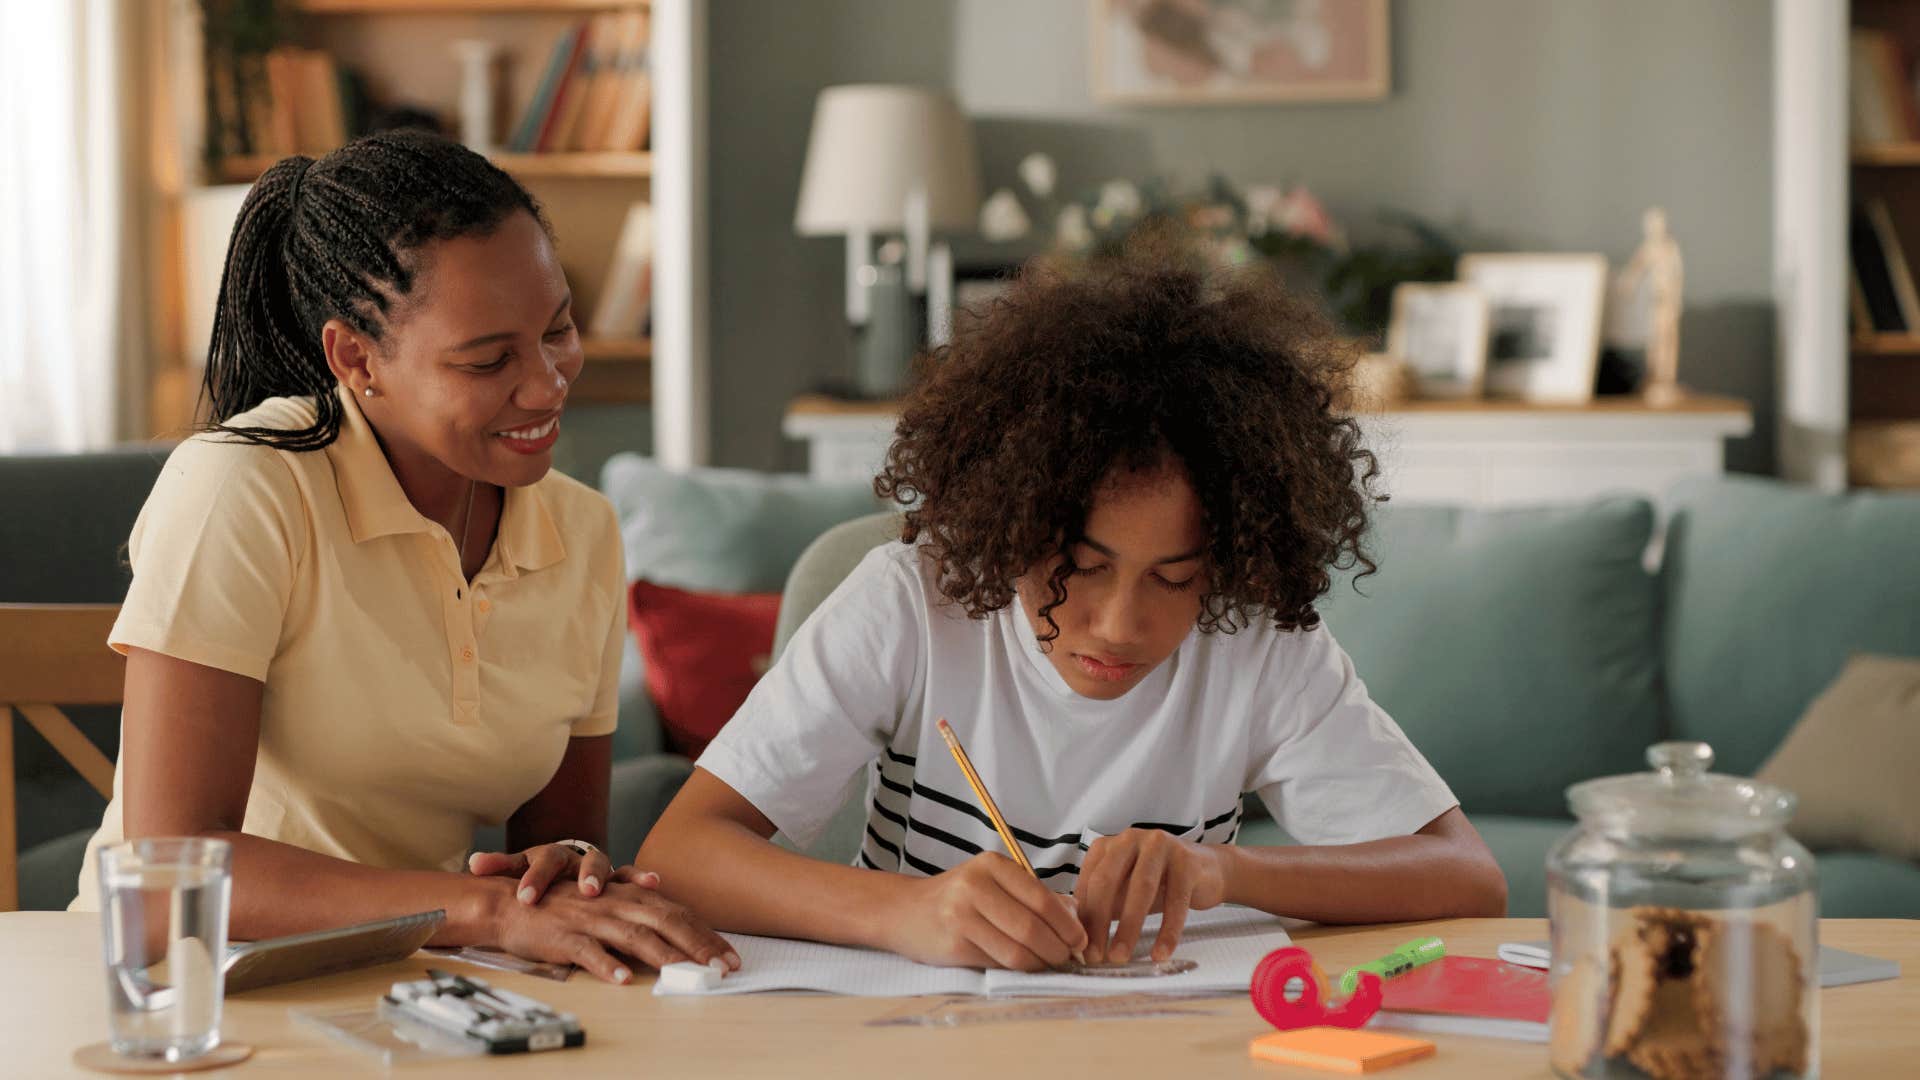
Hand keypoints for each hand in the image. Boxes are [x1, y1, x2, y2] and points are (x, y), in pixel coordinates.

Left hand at [468, 842, 629, 904]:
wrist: (566, 868)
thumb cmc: (541, 873)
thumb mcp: (519, 869)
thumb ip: (499, 865)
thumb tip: (471, 863)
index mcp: (549, 856)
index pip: (541, 861)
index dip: (535, 879)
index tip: (525, 898)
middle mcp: (575, 858)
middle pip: (577, 861)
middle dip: (579, 876)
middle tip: (581, 892)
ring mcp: (597, 867)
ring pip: (604, 866)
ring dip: (605, 877)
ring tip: (604, 890)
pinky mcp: (618, 879)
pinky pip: (631, 876)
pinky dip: (641, 878)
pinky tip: (653, 882)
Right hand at [489, 876, 739, 984]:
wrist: (510, 901)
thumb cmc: (561, 905)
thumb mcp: (604, 902)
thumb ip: (637, 908)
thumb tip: (672, 924)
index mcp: (628, 895)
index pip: (676, 913)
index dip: (704, 933)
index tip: (729, 955)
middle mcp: (615, 903)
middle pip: (665, 922)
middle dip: (698, 945)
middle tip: (723, 967)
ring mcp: (590, 919)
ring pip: (633, 936)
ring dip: (664, 955)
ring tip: (688, 972)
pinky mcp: (564, 936)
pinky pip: (588, 951)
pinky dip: (605, 964)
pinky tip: (623, 979)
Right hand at [881, 853, 1087, 971]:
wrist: (904, 911)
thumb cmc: (957, 897)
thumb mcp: (993, 882)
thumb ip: (1032, 895)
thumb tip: (1076, 916)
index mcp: (991, 865)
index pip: (1041, 898)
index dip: (1067, 924)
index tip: (1080, 939)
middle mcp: (974, 886)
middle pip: (1032, 927)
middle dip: (1058, 948)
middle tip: (1068, 957)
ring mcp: (961, 916)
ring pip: (1017, 951)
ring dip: (1040, 963)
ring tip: (1049, 964)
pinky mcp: (953, 945)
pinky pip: (997, 963)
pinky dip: (1017, 970)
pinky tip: (1024, 966)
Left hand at [1074, 829, 1229, 963]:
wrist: (1208, 871)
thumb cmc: (1160, 884)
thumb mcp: (1125, 892)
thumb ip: (1103, 906)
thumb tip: (1080, 939)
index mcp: (1109, 845)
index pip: (1088, 882)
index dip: (1083, 917)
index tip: (1081, 948)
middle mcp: (1131, 839)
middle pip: (1108, 882)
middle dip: (1099, 922)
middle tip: (1096, 956)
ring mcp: (1160, 846)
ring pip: (1140, 890)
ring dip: (1128, 928)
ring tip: (1120, 956)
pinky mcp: (1187, 860)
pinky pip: (1175, 901)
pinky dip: (1167, 932)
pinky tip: (1160, 953)